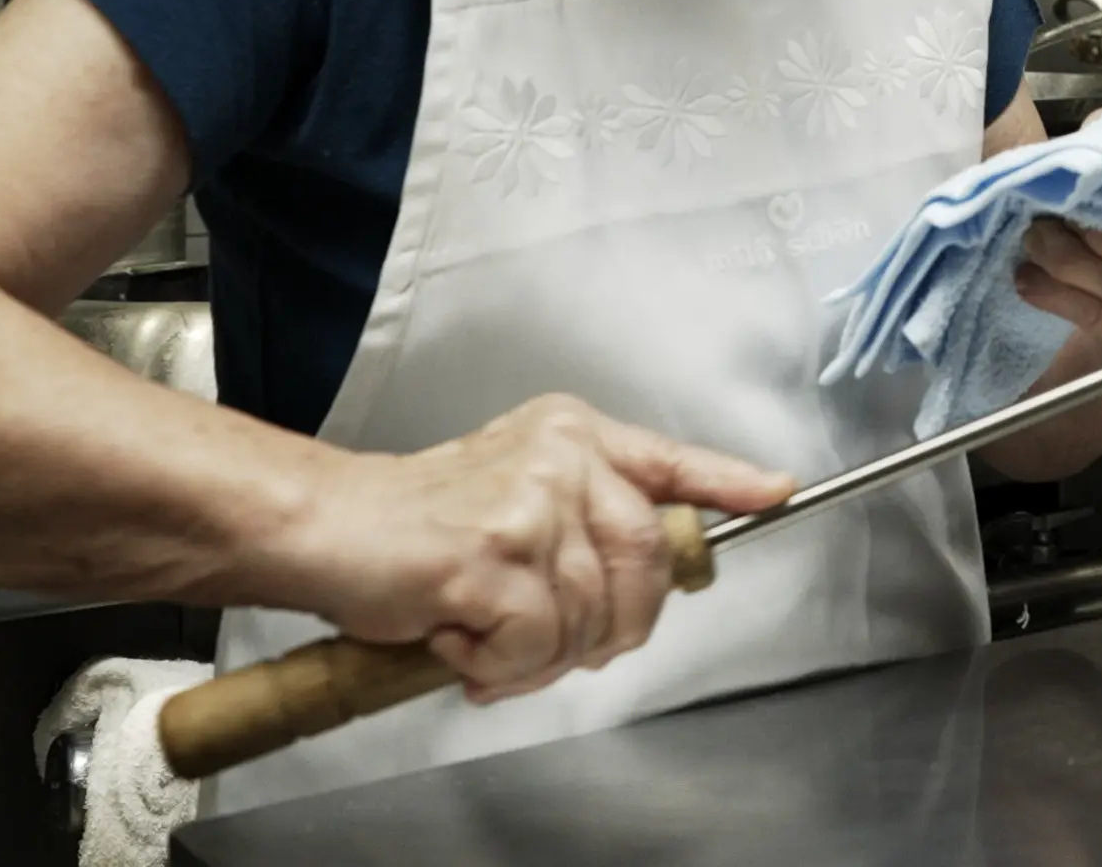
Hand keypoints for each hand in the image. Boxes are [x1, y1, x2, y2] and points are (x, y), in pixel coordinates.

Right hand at [270, 393, 789, 701]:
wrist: (325, 527)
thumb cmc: (411, 525)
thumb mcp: (512, 495)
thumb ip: (580, 522)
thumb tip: (647, 577)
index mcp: (571, 436)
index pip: (669, 458)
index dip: (727, 481)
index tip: (776, 491)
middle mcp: (562, 458)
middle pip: (646, 565)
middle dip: (611, 629)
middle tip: (548, 643)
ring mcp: (531, 504)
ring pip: (590, 617)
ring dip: (538, 655)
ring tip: (484, 637)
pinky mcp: (494, 557)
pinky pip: (537, 644)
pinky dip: (498, 664)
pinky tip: (459, 638)